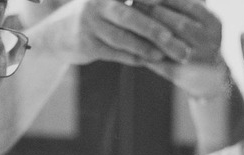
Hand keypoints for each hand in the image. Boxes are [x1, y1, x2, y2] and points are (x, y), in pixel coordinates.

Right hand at [43, 0, 223, 78]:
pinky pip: (113, 52)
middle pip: (130, 16)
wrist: (63, 33)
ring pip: (121, 37)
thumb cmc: (102, 16)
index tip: (171, 8)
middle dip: (156, 30)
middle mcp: (98, 2)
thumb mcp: (115, 3)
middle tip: (177, 43)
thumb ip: (141, 6)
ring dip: (145, 48)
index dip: (154, 2)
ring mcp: (89, 22)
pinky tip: (148, 61)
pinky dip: (132, 57)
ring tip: (165, 55)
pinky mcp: (85, 42)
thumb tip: (180, 6)